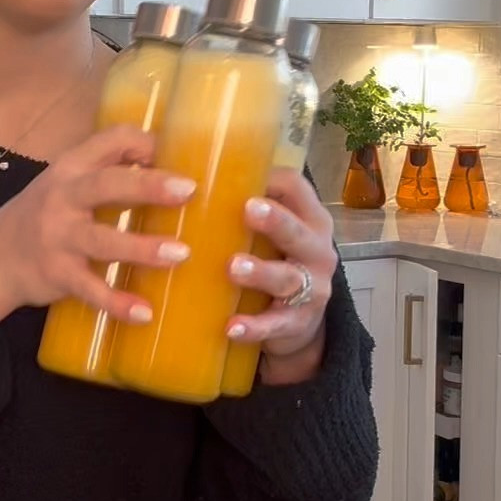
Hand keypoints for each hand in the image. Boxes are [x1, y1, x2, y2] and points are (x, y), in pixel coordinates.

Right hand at [0, 127, 195, 357]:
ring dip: (142, 247)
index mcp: (71, 168)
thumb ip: (106, 171)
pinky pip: (90, 290)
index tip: (178, 157)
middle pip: (107, 185)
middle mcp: (63, 197)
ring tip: (180, 253)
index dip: (144, 143)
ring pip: (102, 240)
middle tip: (188, 190)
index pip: (109, 140)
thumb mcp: (65, 183)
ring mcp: (58, 237)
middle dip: (148, 186)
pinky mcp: (57, 274)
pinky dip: (117, 302)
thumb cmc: (42, 217)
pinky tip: (144, 312)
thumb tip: (162, 161)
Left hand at [225, 169, 336, 381]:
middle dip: (275, 221)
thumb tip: (183, 177)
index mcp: (310, 220)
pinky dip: (254, 326)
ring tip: (233, 267)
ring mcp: (312, 288)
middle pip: (298, 232)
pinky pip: (275, 324)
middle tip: (248, 209)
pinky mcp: (297, 322)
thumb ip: (246, 212)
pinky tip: (232, 326)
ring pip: (287, 278)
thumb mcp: (272, 235)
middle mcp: (317, 250)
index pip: (298, 189)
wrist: (300, 322)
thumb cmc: (275, 262)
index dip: (274, 180)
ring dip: (260, 272)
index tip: (241, 174)